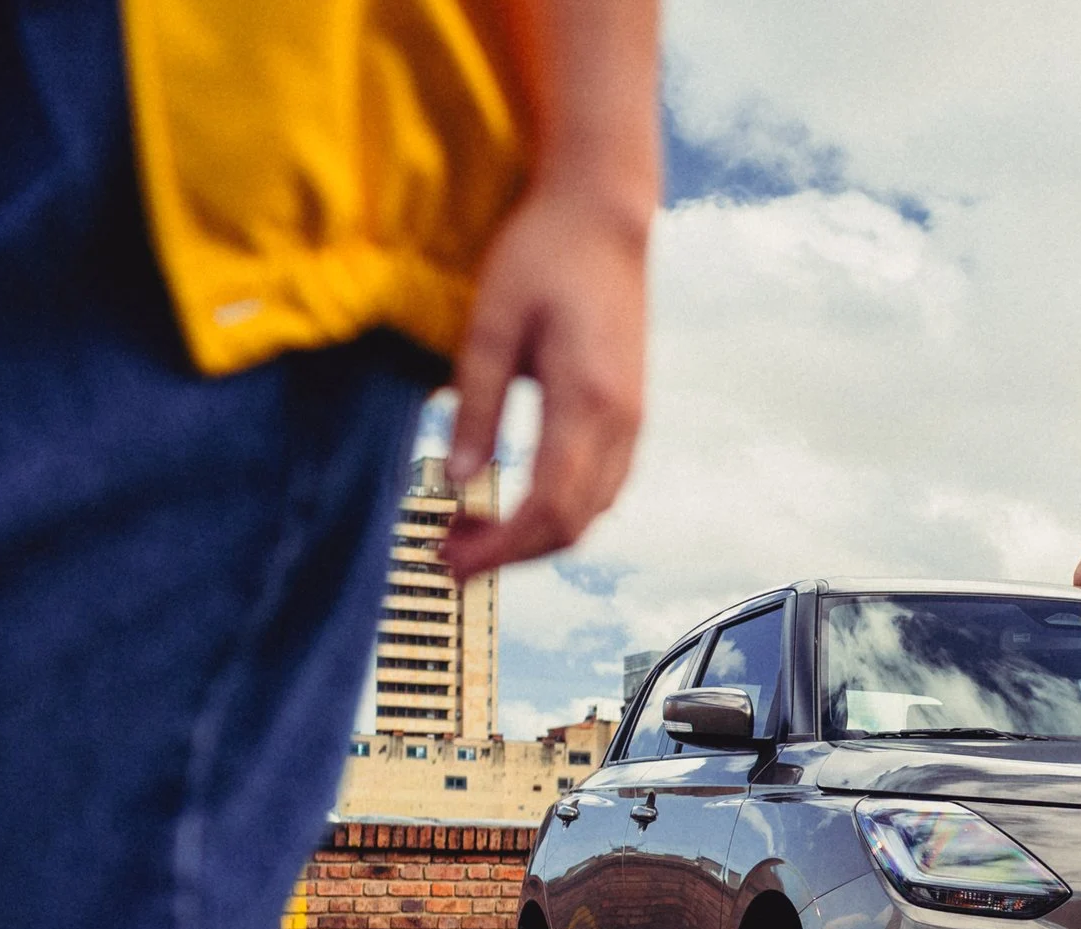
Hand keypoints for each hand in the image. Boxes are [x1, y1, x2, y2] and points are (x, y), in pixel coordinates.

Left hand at [442, 184, 648, 579]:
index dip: (499, 549)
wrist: (604, 215)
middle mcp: (621, 422)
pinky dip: (560, 509)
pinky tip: (517, 498)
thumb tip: (457, 481)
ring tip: (474, 528)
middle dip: (510, 553)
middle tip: (448, 554)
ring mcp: (633, 420)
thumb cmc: (542, 255)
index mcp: (586, 402)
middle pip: (573, 524)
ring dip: (535, 534)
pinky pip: (602, 486)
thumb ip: (477, 407)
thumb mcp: (491, 324)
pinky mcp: (630, 412)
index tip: (448, 561)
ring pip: (592, 511)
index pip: (548, 508)